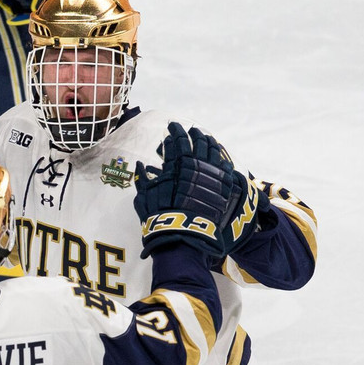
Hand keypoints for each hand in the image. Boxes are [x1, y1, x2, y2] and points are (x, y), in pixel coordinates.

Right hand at [135, 122, 255, 258]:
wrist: (183, 237)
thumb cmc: (159, 219)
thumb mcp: (144, 199)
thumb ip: (142, 180)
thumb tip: (139, 165)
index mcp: (176, 166)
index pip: (177, 141)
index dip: (174, 131)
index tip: (172, 127)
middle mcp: (195, 166)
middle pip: (197, 141)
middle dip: (192, 133)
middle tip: (190, 130)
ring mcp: (211, 175)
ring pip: (213, 150)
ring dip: (208, 141)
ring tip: (205, 137)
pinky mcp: (222, 186)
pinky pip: (224, 165)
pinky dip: (220, 157)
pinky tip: (218, 155)